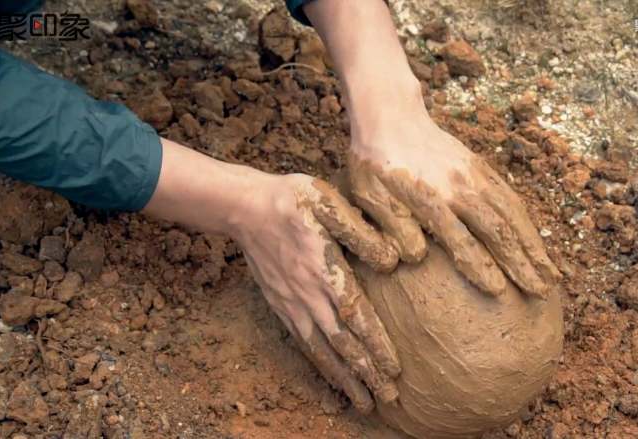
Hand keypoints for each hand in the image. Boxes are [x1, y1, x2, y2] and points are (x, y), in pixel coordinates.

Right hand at [232, 172, 401, 411]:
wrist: (244, 207)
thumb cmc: (292, 200)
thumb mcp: (329, 204)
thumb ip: (361, 232)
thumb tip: (392, 260)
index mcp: (324, 271)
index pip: (356, 317)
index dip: (375, 346)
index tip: (394, 371)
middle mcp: (308, 295)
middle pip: (341, 344)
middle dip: (365, 373)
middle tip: (387, 399)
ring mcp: (291, 303)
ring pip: (321, 350)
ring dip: (343, 378)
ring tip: (362, 401)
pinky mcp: (279, 304)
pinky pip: (302, 342)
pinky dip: (319, 364)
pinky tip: (330, 375)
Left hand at [348, 114, 560, 297]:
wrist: (390, 115)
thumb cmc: (374, 163)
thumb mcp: (368, 196)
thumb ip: (392, 226)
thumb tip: (417, 256)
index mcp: (429, 199)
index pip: (460, 239)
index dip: (480, 266)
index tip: (498, 291)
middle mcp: (459, 188)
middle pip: (498, 229)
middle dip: (522, 262)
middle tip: (541, 291)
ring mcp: (473, 175)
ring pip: (511, 213)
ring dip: (533, 244)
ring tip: (550, 273)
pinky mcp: (480, 167)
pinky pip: (510, 197)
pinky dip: (526, 222)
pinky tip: (535, 240)